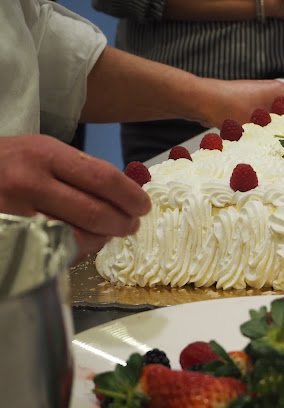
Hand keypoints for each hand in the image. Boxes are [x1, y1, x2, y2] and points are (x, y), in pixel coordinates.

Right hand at [0, 135, 150, 262]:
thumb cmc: (7, 163)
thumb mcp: (40, 151)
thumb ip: (80, 170)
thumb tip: (127, 193)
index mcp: (44, 154)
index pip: (103, 178)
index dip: (130, 196)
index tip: (143, 206)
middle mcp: (28, 181)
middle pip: (94, 211)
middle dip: (122, 223)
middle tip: (131, 225)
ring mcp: (14, 213)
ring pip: (76, 237)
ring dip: (100, 240)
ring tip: (107, 234)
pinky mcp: (7, 238)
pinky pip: (52, 253)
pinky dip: (74, 251)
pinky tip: (79, 243)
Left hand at [194, 79, 283, 128]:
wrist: (200, 100)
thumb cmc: (229, 107)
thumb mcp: (256, 125)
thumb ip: (277, 136)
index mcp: (281, 92)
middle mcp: (274, 94)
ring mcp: (261, 100)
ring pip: (277, 122)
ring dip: (278, 136)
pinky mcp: (250, 107)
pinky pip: (264, 123)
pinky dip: (265, 134)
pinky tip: (264, 149)